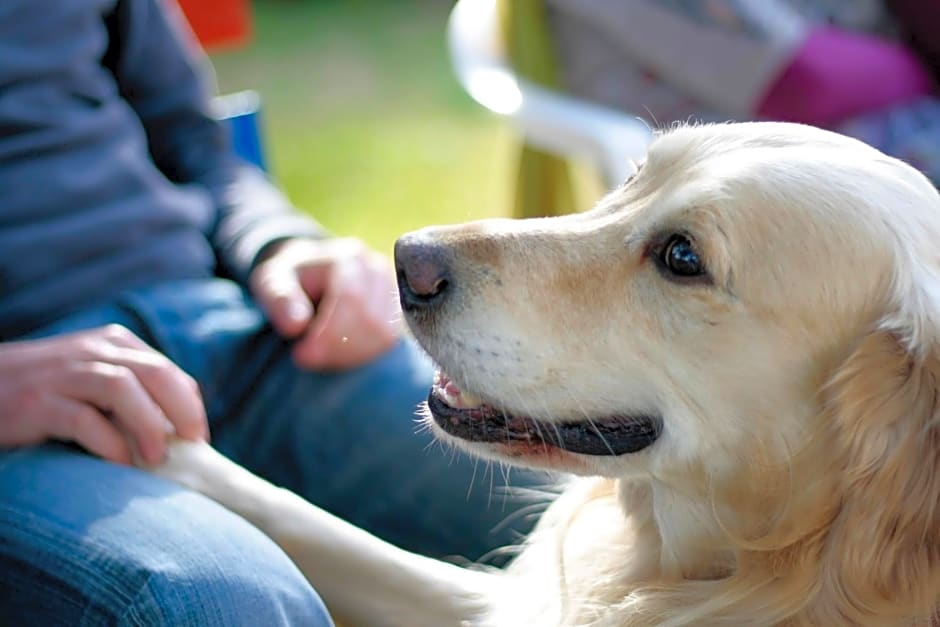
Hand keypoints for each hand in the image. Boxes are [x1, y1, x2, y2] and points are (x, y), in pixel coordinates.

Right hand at [0, 325, 207, 464]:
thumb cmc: (42, 391)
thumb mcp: (91, 379)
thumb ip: (129, 393)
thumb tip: (176, 433)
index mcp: (112, 343)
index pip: (167, 370)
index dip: (189, 404)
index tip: (197, 438)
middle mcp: (92, 351)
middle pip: (154, 373)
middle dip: (182, 411)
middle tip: (192, 446)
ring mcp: (62, 373)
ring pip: (122, 387)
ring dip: (148, 424)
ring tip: (156, 458)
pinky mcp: (36, 401)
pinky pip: (82, 418)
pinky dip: (108, 442)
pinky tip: (119, 463)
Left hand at [250, 237, 401, 369]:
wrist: (311, 272)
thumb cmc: (290, 278)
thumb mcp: (271, 280)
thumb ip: (279, 298)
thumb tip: (295, 325)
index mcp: (348, 258)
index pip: (352, 299)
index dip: (329, 333)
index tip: (302, 354)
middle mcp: (377, 271)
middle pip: (371, 320)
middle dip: (338, 348)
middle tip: (307, 358)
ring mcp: (391, 292)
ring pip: (384, 335)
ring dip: (350, 356)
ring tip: (322, 355)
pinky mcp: (395, 312)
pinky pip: (388, 342)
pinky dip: (362, 356)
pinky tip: (339, 354)